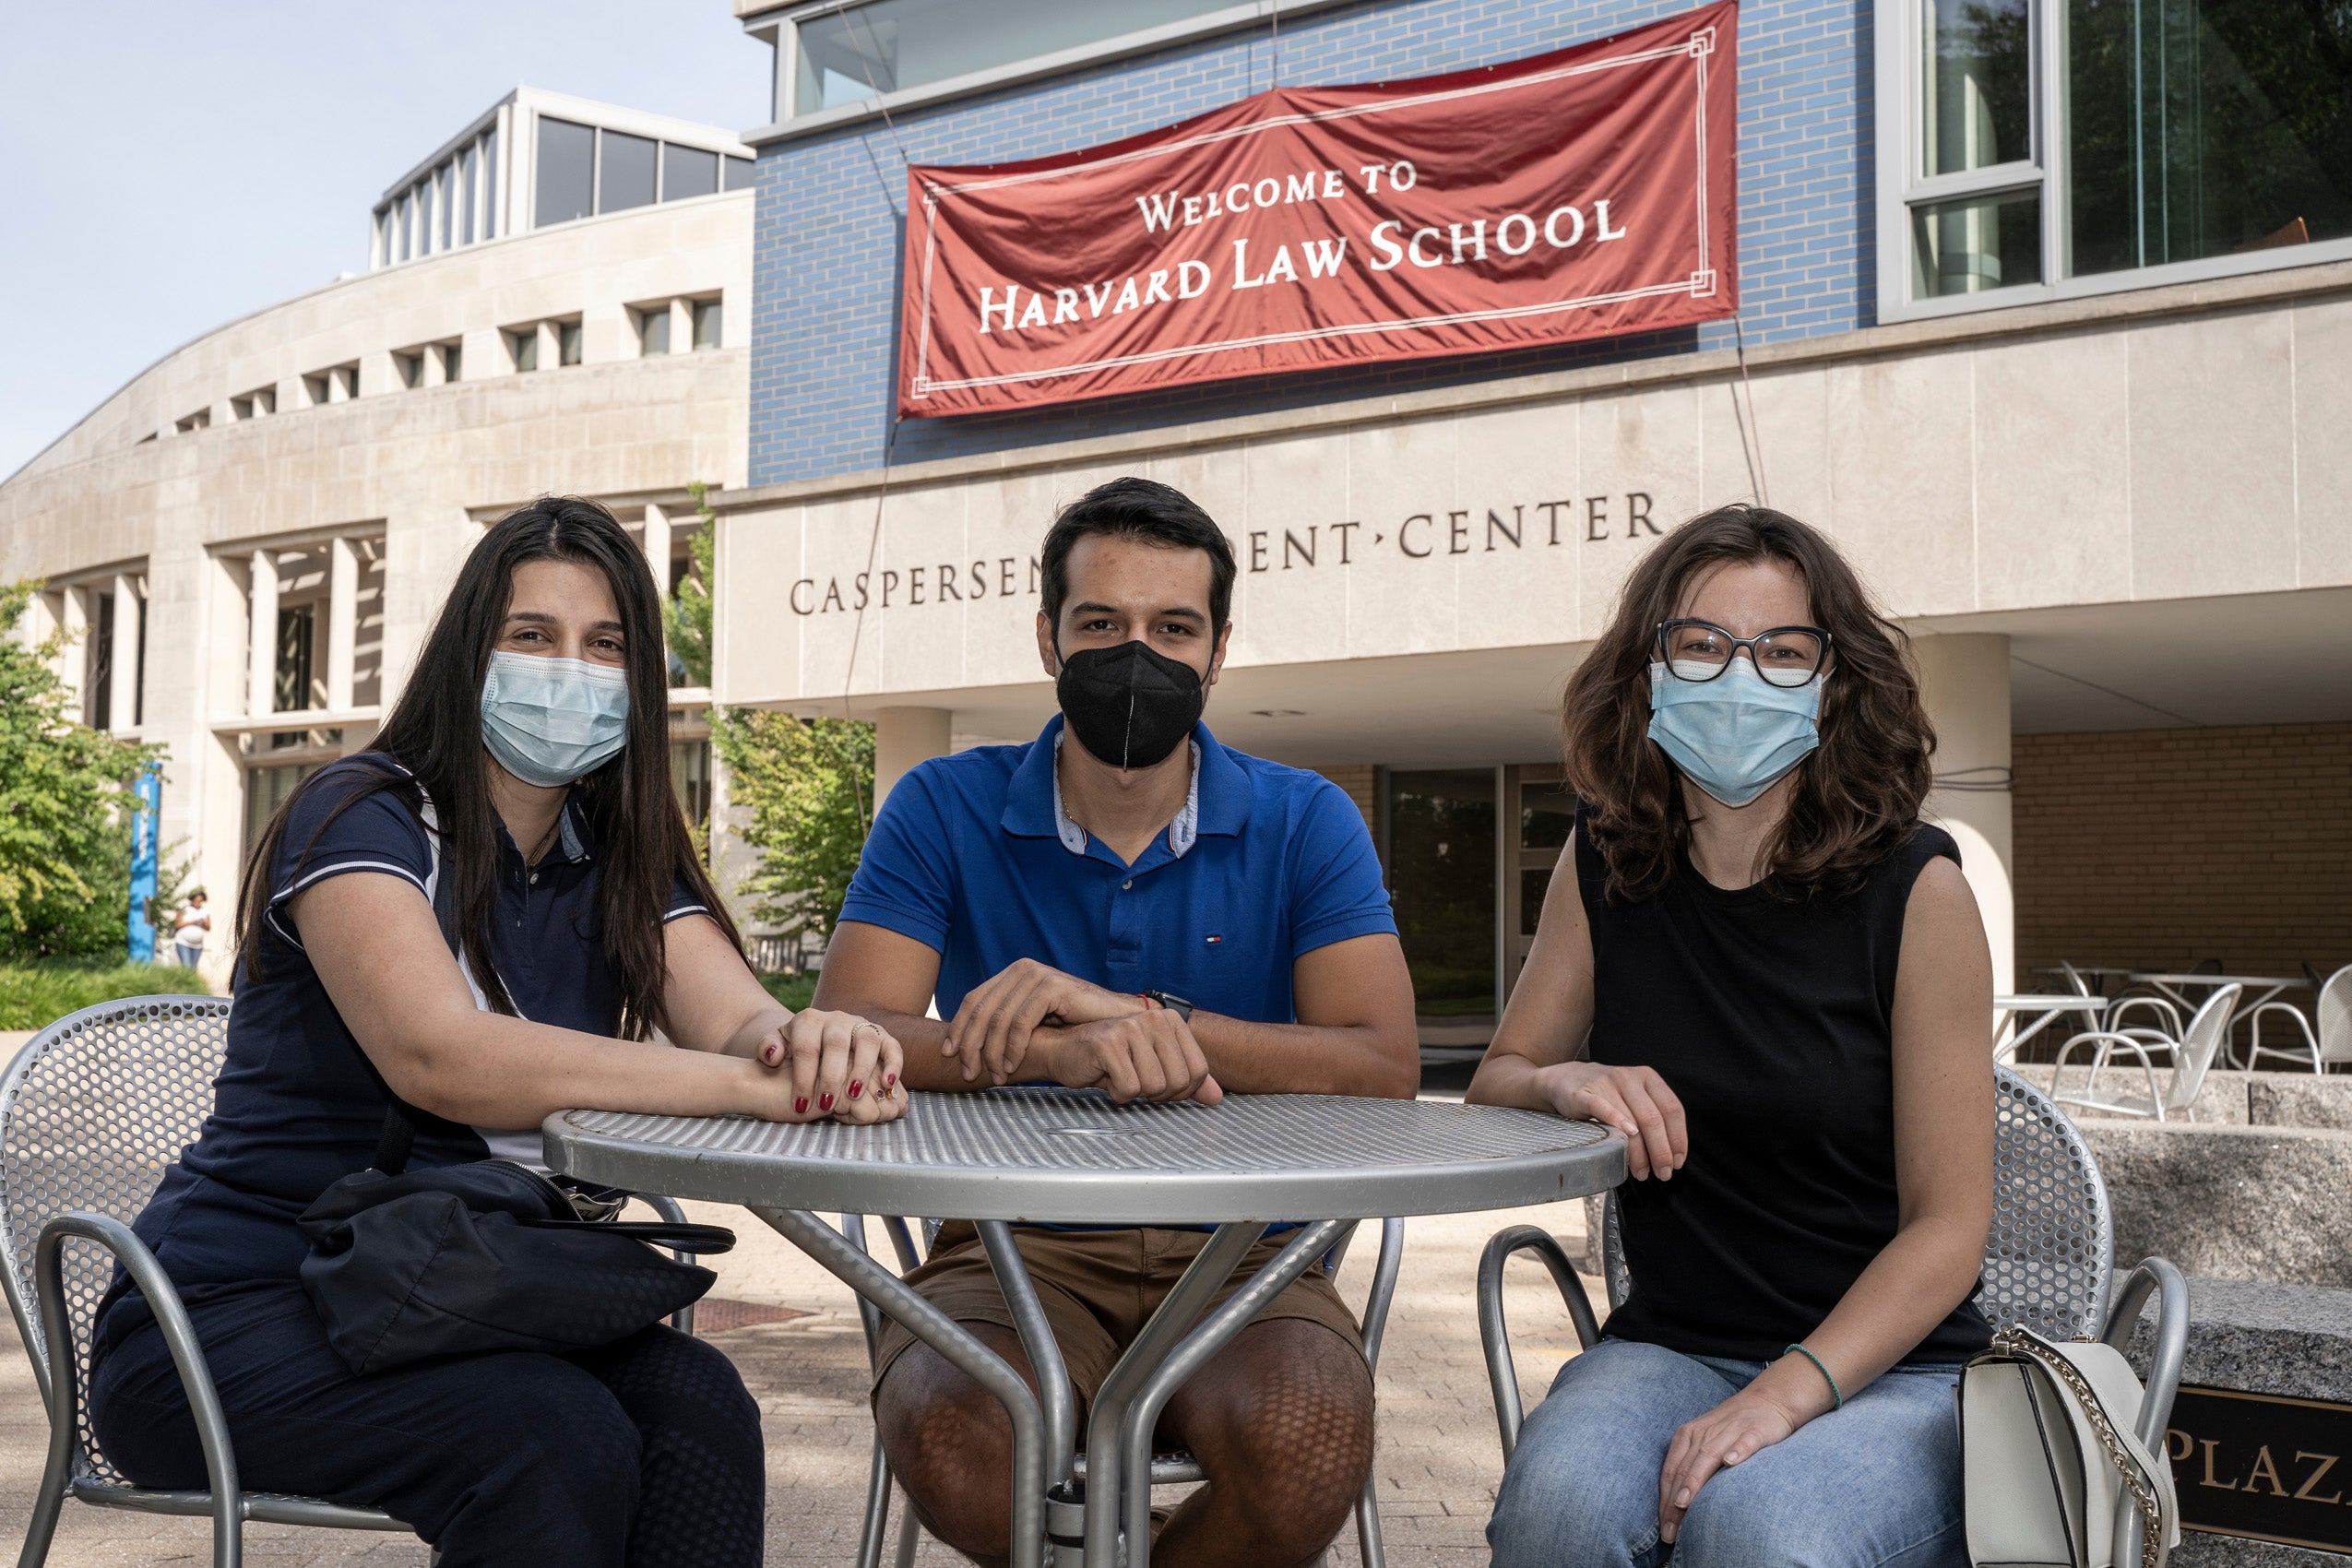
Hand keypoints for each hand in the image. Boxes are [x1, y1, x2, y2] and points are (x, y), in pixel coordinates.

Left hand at [751, 1009, 904, 1121]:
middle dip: (831, 1076)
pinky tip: (888, 1084)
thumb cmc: (794, 1049)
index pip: (806, 1047)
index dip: (802, 1077)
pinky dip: (894, 1064)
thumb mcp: (776, 1045)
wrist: (817, 1036)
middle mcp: (837, 1018)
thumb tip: (773, 1055)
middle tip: (825, 1105)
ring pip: (866, 1041)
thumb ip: (767, 1048)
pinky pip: (892, 1046)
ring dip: (862, 1069)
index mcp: (809, 1020)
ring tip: (854, 1095)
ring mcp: (860, 1025)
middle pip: (836, 1043)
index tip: (799, 1105)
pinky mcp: (880, 1035)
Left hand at [944, 958, 1144, 1085]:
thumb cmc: (1074, 1023)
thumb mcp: (1033, 1021)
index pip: (974, 1000)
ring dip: (992, 1051)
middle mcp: (1021, 970)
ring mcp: (1037, 975)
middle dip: (971, 1045)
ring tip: (995, 1075)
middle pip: (982, 1009)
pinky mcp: (1051, 986)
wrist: (1115, 1018)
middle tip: (969, 1072)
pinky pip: (1021, 1021)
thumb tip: (969, 1044)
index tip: (949, 1054)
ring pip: (999, 1018)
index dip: (959, 1028)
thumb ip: (1006, 1022)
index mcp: (1012, 975)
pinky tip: (1012, 1064)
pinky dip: (1013, 1046)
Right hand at [1030, 1012, 1222, 1104]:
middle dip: (1158, 1094)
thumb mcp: (1154, 1066)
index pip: (1198, 1070)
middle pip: (1178, 1081)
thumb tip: (1217, 1097)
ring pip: (1155, 1086)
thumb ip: (1187, 1079)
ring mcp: (1130, 1029)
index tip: (1160, 1086)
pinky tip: (1106, 1077)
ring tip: (1120, 1076)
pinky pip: (1129, 1089)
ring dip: (1136, 1092)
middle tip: (1136, 1082)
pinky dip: (1117, 1094)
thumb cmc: (1110, 1058)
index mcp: (1170, 1021)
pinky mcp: (1108, 1044)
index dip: (1182, 1091)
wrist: (1065, 1050)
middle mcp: (1153, 1019)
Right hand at [1538, 1061, 1685, 1179]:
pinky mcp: (1584, 1093)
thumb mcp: (1634, 1097)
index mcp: (1647, 1078)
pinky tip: (1626, 1138)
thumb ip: (1652, 1116)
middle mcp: (1629, 1078)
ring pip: (1631, 1121)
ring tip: (1641, 1172)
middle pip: (1653, 1119)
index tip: (1677, 1161)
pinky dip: (1617, 1122)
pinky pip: (1602, 1108)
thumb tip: (1672, 1154)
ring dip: (1639, 1153)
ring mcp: (1606, 1083)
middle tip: (1662, 1173)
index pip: (1672, 1109)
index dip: (1678, 1138)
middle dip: (1661, 1151)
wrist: (1566, 1080)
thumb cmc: (1606, 1095)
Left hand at [1657, 1385, 1800, 1542]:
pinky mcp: (1755, 1430)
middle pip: (1684, 1468)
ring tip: (1684, 1504)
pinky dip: (1737, 1451)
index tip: (1663, 1528)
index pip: (1671, 1471)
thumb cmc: (1731, 1430)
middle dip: (1674, 1502)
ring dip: (1694, 1481)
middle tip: (1670, 1531)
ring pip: (1707, 1456)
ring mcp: (1729, 1430)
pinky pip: (1744, 1442)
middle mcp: (1704, 1432)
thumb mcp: (1705, 1443)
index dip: (1664, 1500)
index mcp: (1688, 1436)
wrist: (1768, 1401)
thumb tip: (1675, 1506)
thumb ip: (1691, 1467)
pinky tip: (1730, 1462)